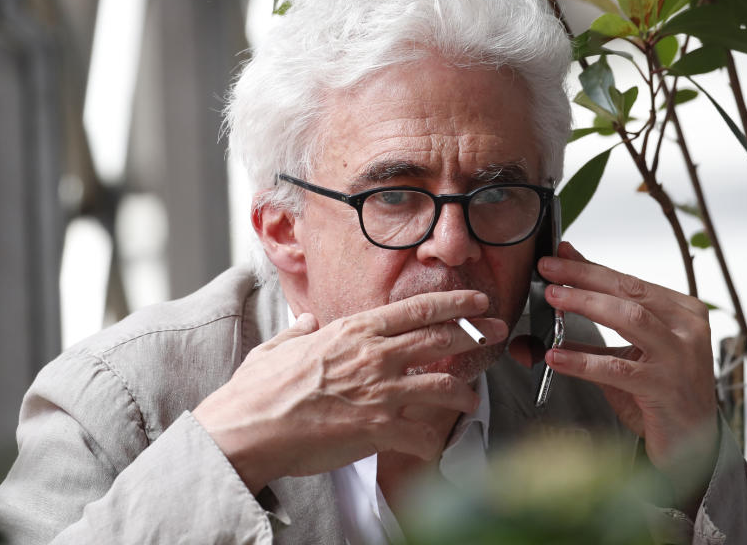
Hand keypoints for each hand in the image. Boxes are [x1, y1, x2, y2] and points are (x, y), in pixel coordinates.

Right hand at [192, 291, 506, 492]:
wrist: (248, 429)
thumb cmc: (259, 391)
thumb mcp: (279, 347)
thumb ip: (299, 331)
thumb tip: (307, 322)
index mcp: (354, 331)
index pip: (418, 309)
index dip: (455, 304)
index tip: (477, 302)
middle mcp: (374, 355)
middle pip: (441, 337)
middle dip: (478, 334)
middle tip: (498, 334)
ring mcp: (380, 390)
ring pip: (444, 384)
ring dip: (465, 391)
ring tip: (472, 398)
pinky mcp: (379, 427)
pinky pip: (424, 433)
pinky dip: (435, 440)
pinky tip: (437, 444)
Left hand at [538, 242, 718, 490]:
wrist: (692, 443)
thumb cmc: (661, 392)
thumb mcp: (630, 350)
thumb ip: (598, 323)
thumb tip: (555, 295)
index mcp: (683, 311)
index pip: (630, 281)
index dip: (591, 266)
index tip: (559, 255)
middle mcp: (687, 328)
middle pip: (629, 291)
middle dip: (584, 277)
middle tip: (548, 269)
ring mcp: (680, 357)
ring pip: (630, 318)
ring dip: (586, 304)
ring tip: (552, 298)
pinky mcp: (664, 388)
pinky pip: (616, 369)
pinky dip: (582, 361)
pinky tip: (555, 356)